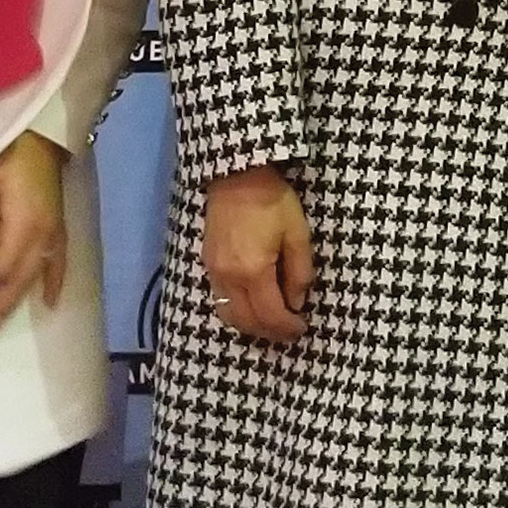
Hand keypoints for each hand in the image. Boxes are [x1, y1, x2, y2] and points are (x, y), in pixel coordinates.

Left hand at [0, 133, 70, 336]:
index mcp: (23, 226)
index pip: (3, 271)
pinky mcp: (60, 228)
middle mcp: (43, 236)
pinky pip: (59, 262)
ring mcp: (55, 233)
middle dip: (1, 307)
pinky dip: (54, 283)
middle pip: (20, 280)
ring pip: (36, 276)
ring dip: (18, 301)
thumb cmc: (5, 160)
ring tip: (1, 323)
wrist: (40, 138)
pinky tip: (49, 302)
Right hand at [202, 166, 313, 342]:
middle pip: (247, 322)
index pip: (270, 315)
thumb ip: (299, 272)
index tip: (301, 328)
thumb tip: (297, 302)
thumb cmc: (273, 201)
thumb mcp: (298, 234)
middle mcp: (229, 278)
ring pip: (229, 315)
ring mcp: (213, 272)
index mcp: (254, 271)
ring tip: (270, 323)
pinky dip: (236, 311)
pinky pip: (219, 300)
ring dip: (250, 326)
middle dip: (269, 332)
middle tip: (288, 333)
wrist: (237, 175)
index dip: (287, 328)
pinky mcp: (206, 263)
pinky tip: (251, 306)